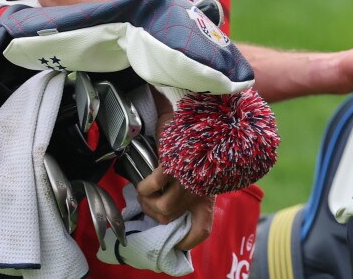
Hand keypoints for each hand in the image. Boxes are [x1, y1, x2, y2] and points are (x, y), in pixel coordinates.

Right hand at [137, 99, 215, 249]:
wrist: (207, 111)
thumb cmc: (200, 137)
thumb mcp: (200, 161)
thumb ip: (187, 174)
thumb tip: (174, 175)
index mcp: (207, 191)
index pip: (202, 227)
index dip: (188, 240)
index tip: (177, 241)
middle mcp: (199, 189)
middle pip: (171, 217)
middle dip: (154, 213)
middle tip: (148, 200)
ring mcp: (188, 179)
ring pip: (161, 208)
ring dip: (147, 201)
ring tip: (145, 190)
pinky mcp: (174, 166)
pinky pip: (153, 187)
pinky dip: (145, 187)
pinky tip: (145, 181)